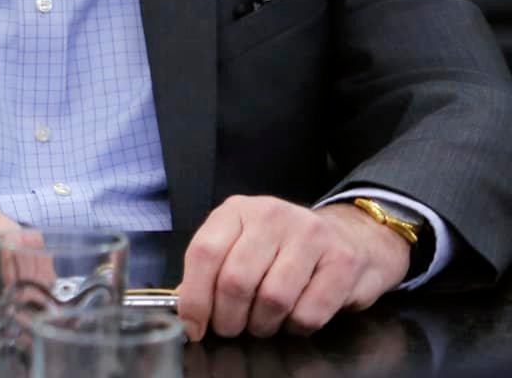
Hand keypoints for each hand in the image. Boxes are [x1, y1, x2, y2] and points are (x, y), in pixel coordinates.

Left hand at [177, 196, 411, 340]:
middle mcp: (271, 215)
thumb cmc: (285, 247)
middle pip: (236, 280)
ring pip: (272, 299)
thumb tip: (187, 307)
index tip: (193, 326)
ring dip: (262, 325)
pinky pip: (308, 313)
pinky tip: (292, 319)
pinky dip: (295, 328)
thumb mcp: (242, 245)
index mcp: (237, 210)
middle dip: (228, 318)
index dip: (194, 298)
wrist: (352, 235)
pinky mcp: (342, 260)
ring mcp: (310, 234)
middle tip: (231, 329)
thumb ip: (213, 270)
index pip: (204, 253)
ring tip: (262, 324)